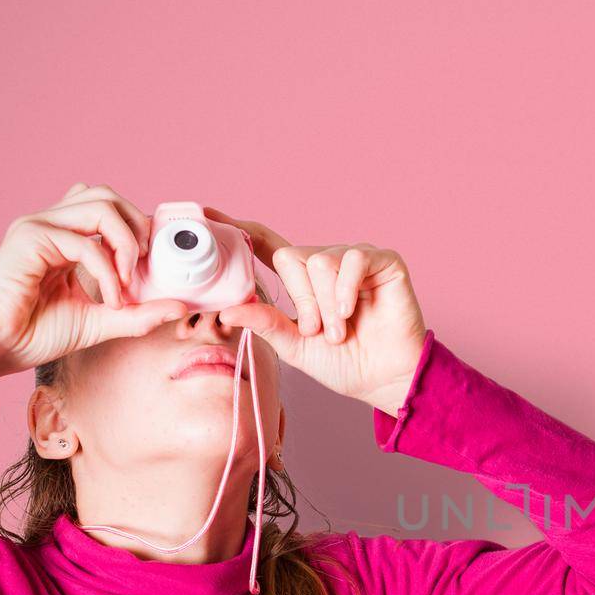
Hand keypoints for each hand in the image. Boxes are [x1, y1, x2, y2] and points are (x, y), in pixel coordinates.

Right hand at [0, 183, 188, 381]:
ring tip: (128, 282)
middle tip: (146, 266)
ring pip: (101, 205)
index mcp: (65, 238)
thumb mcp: (100, 322)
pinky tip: (109, 298)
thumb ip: (138, 313)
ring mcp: (39, 226)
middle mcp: (52, 225)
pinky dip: (107, 271)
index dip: (139, 230)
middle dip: (138, 226)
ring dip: (126, 243)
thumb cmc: (33, 333)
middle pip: (108, 195)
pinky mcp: (29, 238)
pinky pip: (85, 243)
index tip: (153, 267)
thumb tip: (180, 306)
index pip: (110, 210)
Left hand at [206, 208, 427, 415]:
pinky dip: (347, 289)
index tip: (209, 215)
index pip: (265, 244)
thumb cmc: (345, 364)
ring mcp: (355, 259)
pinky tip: (352, 311)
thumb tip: (227, 311)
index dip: (239, 230)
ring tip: (340, 330)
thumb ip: (265, 324)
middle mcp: (327, 263)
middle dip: (302, 300)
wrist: (386, 379)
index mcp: (302, 280)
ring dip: (327, 305)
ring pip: (320, 261)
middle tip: (319, 329)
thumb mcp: (295, 347)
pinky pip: (352, 259)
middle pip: (292, 257)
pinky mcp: (383, 262)